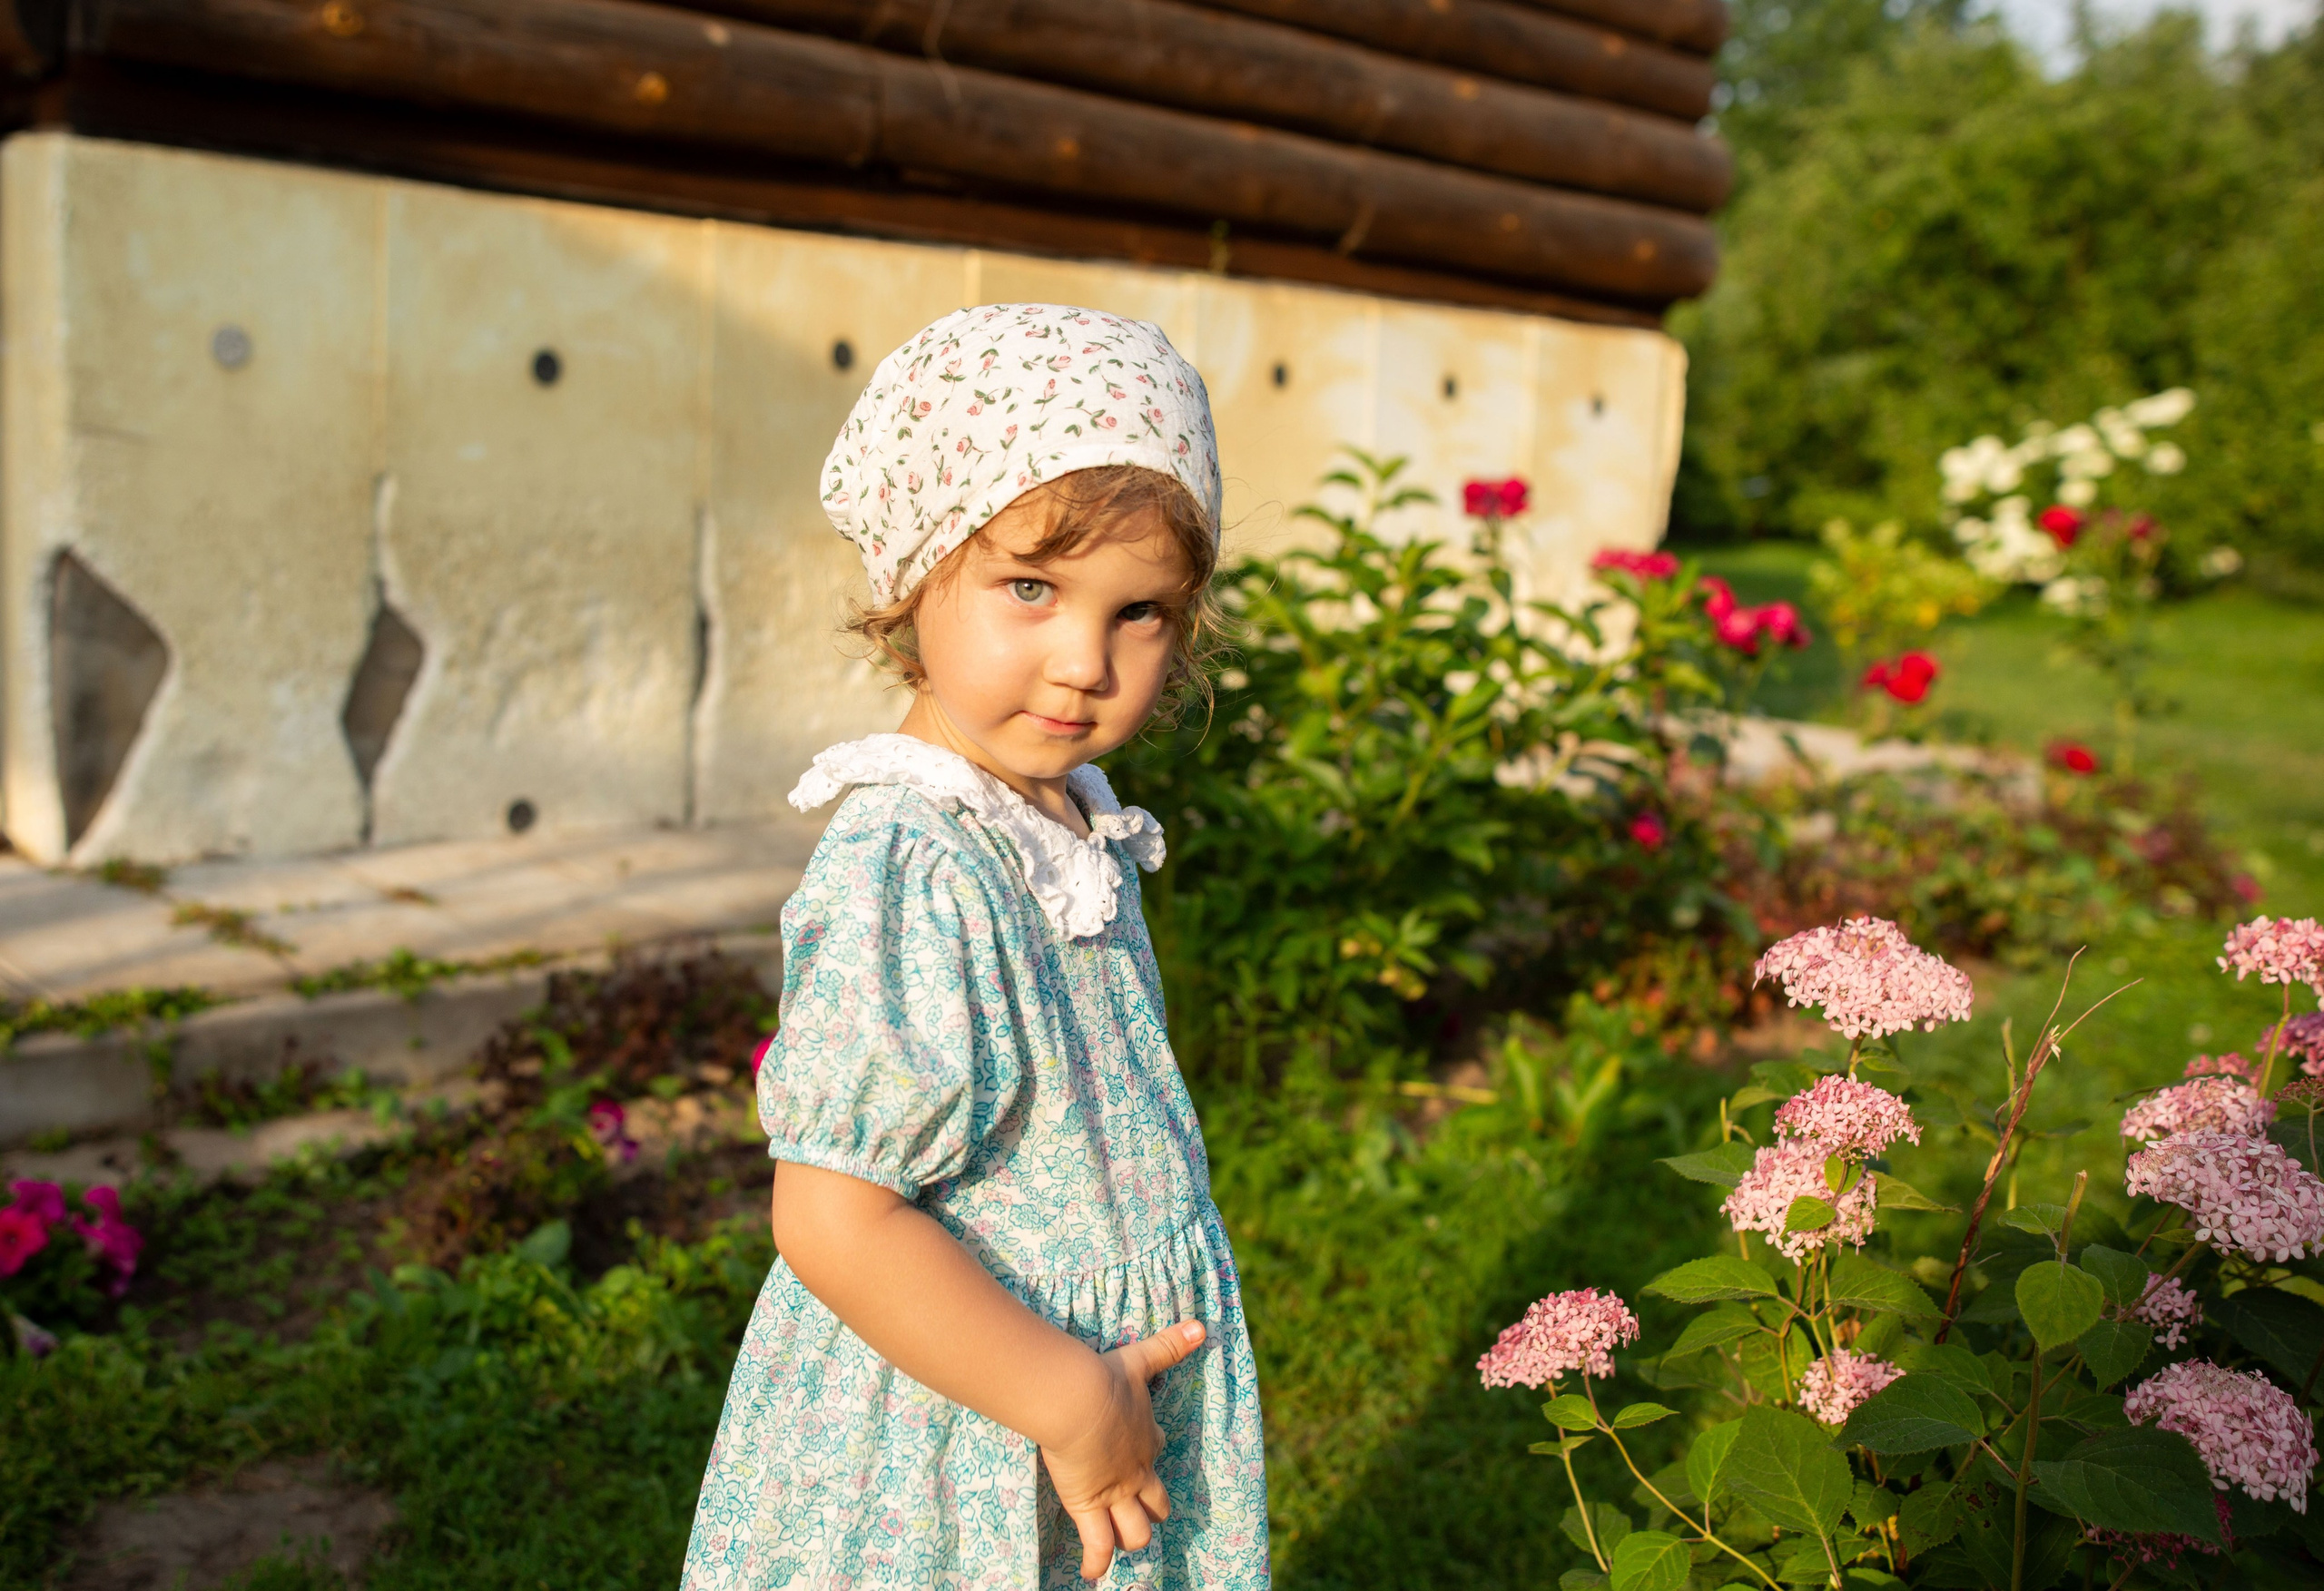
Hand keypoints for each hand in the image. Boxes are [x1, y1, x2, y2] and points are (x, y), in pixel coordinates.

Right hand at [1040, 1320, 1206, 1582]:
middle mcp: (1137, 1470)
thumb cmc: (1105, 1378)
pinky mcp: (1090, 1507)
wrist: (1079, 1401)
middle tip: (1141, 1510)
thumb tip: (1203, 1325)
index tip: (1143, 1450)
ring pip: (1136, 1531)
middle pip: (1156, 1500)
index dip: (1149, 1450)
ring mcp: (1116, 1492)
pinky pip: (1098, 1545)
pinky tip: (1094, 1575)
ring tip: (1121, 1544)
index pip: (1155, 1447)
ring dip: (1131, 1537)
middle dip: (1151, 1507)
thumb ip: (1171, 1345)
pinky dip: (1097, 1563)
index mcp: (1147, 1435)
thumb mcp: (1142, 1358)